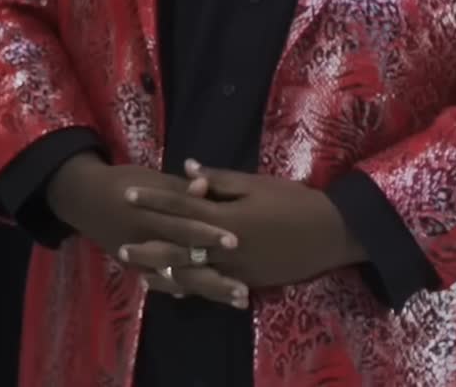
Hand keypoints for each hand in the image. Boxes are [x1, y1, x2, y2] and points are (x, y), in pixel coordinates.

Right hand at [46, 154, 249, 307]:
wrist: (84, 199)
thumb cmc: (122, 183)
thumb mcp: (149, 178)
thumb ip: (178, 188)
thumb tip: (203, 185)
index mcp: (146, 214)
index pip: (180, 226)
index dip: (206, 233)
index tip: (235, 240)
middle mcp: (143, 240)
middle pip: (181, 259)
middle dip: (213, 272)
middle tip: (243, 284)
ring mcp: (139, 259)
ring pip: (176, 278)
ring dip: (208, 289)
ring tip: (239, 297)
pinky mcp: (137, 268)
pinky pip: (165, 283)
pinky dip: (188, 290)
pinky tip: (214, 298)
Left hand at [122, 159, 363, 289]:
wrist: (334, 234)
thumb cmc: (295, 202)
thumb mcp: (257, 184)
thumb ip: (219, 180)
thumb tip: (186, 167)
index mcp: (226, 217)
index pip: (181, 206)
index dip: (153, 200)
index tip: (128, 194)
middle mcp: (227, 246)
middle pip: (179, 246)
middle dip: (149, 246)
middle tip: (121, 247)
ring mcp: (238, 268)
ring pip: (193, 273)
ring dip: (165, 273)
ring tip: (140, 273)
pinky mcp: (249, 282)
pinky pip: (214, 286)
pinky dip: (192, 287)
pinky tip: (174, 288)